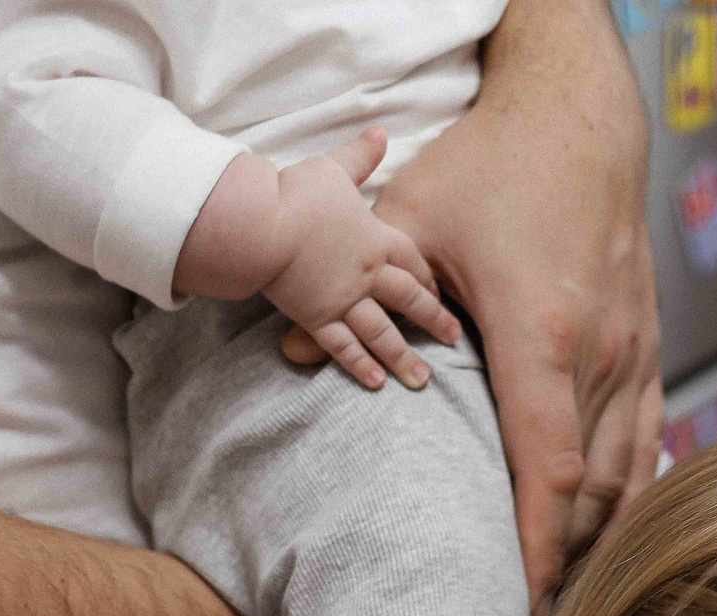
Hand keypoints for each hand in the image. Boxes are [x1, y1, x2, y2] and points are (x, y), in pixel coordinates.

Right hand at [262, 131, 461, 388]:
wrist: (263, 225)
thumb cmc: (296, 193)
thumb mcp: (334, 167)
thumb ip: (360, 155)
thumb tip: (380, 131)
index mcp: (375, 238)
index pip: (412, 261)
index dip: (428, 278)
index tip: (442, 294)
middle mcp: (367, 273)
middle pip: (408, 299)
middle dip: (433, 320)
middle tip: (453, 339)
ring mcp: (343, 299)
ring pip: (382, 333)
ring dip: (403, 357)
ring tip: (422, 379)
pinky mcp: (317, 318)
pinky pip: (344, 347)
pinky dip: (360, 365)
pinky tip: (376, 383)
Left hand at [282, 7, 659, 598]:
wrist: (581, 119)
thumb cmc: (496, 164)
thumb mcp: (413, 214)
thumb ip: (361, 289)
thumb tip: (291, 350)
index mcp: (544, 336)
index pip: (550, 471)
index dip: (539, 548)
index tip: (521, 605)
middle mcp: (601, 355)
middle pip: (592, 493)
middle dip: (563, 562)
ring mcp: (634, 354)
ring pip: (628, 476)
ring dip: (597, 538)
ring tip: (560, 593)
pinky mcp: (648, 348)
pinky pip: (646, 442)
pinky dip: (627, 494)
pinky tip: (603, 532)